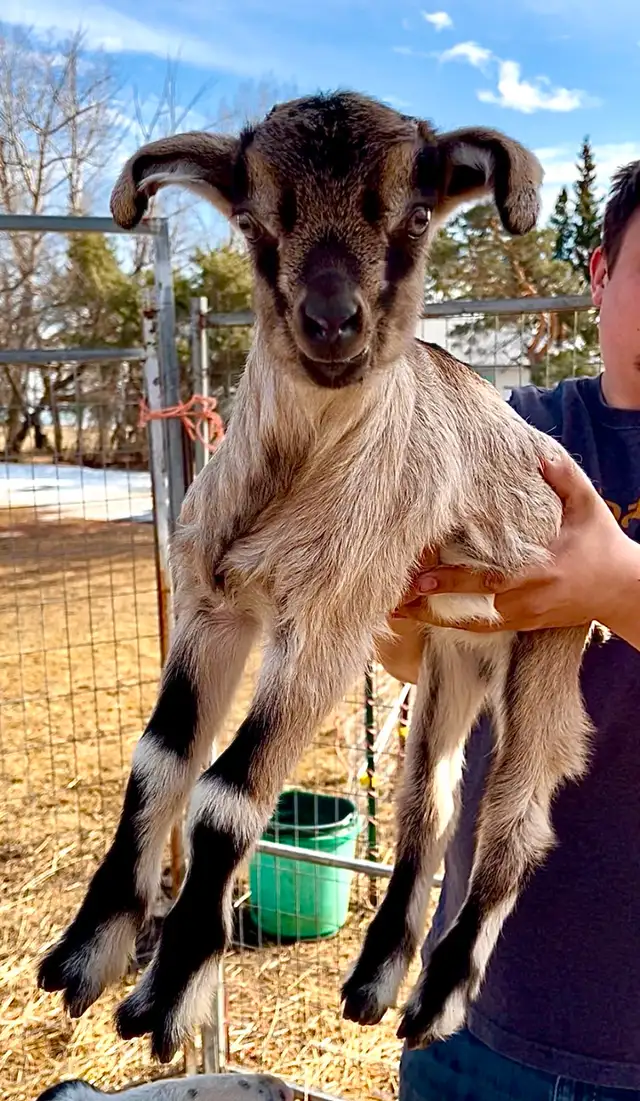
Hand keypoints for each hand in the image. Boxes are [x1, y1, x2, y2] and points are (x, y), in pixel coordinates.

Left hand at [376, 451, 639, 679]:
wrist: (622, 589)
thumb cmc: (601, 541)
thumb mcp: (587, 505)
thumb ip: (563, 477)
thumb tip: (537, 451)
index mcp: (541, 569)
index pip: (493, 577)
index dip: (457, 579)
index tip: (423, 573)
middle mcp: (530, 597)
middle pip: (475, 605)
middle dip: (434, 601)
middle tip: (397, 593)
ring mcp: (526, 615)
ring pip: (474, 623)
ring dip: (434, 618)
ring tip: (396, 610)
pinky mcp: (523, 624)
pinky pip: (483, 628)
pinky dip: (452, 625)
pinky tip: (422, 617)